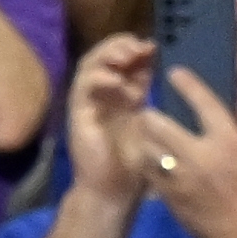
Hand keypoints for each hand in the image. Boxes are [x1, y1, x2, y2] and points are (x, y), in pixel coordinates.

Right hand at [63, 33, 156, 210]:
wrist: (113, 191)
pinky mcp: (78, 113)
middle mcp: (103, 94)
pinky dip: (99, 79)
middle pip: (104, 57)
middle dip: (120, 46)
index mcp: (121, 95)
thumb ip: (150, 99)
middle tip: (138, 46)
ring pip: (90, 65)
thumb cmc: (135, 163)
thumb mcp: (151, 124)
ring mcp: (87, 101)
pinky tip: (116, 82)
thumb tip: (158, 72)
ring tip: (126, 56)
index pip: (124, 62)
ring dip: (107, 56)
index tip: (153, 46)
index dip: (136, 49)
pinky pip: (83, 87)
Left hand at [136, 72, 236, 237]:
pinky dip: (146, 161)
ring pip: (147, 146)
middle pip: (159, 123)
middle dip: (150, 114)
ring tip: (148, 134)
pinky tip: (152, 157)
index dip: (187, 84)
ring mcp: (182, 177)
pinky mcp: (169, 194)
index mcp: (229, 142)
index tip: (174, 73)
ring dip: (145, 138)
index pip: (204, 103)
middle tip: (150, 112)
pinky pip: (147, 169)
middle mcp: (202, 156)